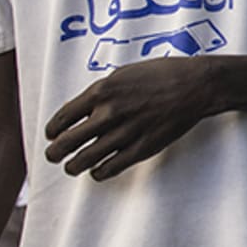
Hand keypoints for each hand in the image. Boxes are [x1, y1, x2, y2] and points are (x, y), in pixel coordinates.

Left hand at [45, 57, 222, 179]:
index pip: (62, 117)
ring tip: (71, 167)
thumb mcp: (123, 74)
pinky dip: (99, 173)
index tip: (51, 135)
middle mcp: (109, 113)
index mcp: (101, 92)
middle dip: (54, 152)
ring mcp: (125, 133)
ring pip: (85, 159)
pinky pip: (111, 167)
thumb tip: (79, 109)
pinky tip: (97, 171)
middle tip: (53, 155)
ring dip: (73, 166)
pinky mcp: (142, 148)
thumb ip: (100, 92)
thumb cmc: (162, 75)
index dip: (52, 130)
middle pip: (67, 142)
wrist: (196, 85)